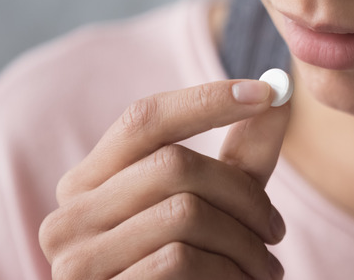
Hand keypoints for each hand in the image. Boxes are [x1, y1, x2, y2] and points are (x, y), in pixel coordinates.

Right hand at [39, 80, 289, 278]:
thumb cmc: (195, 267)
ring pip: (184, 214)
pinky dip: (228, 272)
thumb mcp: (221, 204)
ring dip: (245, 242)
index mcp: (93, 179)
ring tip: (265, 267)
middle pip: (173, 164)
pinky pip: (179, 260)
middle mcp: (71, 213)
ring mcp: (77, 258)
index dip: (207, 100)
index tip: (269, 94)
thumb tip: (282, 92)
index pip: (144, 117)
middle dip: (243, 195)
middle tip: (277, 229)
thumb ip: (244, 152)